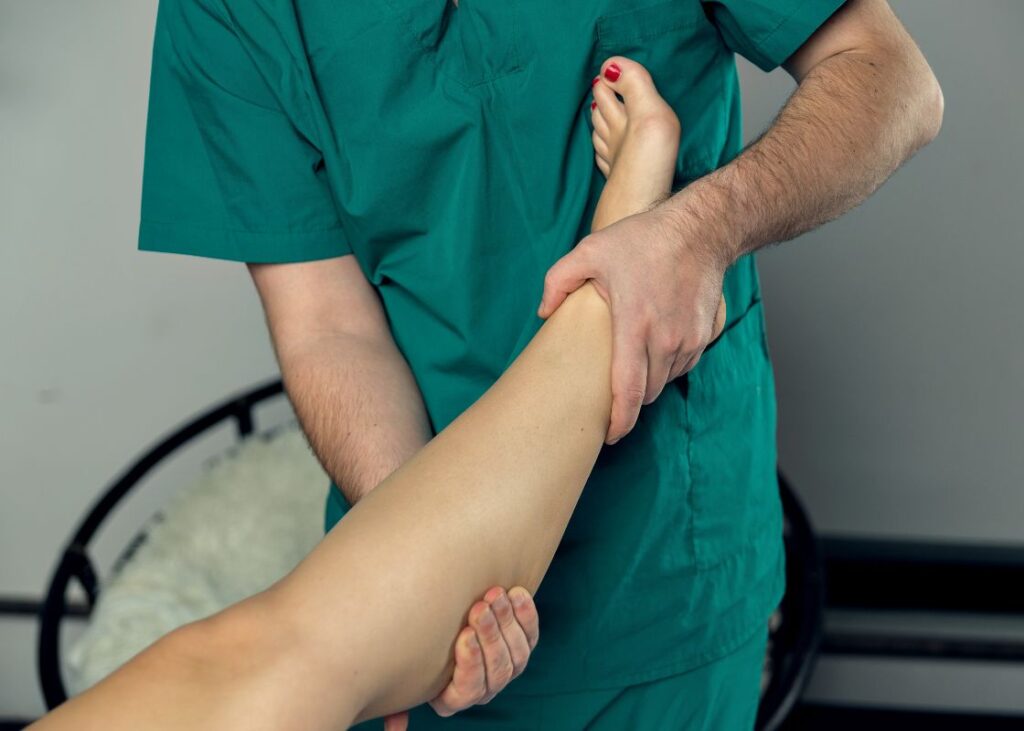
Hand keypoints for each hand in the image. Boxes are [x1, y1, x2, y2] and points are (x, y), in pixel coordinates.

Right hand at [382, 586, 538, 729]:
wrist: (444, 624)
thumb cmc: (415, 652)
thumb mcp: (404, 676)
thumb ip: (399, 700)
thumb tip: (393, 728)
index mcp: (455, 698)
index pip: (470, 689)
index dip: (471, 663)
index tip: (464, 635)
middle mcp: (485, 688)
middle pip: (497, 668)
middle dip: (490, 635)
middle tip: (480, 607)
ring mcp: (506, 668)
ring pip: (517, 652)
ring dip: (507, 621)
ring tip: (495, 595)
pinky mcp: (522, 646)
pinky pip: (531, 635)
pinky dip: (526, 614)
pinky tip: (516, 593)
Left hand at [538, 205, 729, 444]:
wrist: (700, 230)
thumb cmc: (643, 239)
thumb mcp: (590, 251)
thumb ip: (558, 282)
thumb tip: (543, 313)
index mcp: (634, 326)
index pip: (628, 391)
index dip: (619, 421)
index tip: (609, 436)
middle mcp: (665, 340)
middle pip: (646, 393)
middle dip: (630, 400)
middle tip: (613, 394)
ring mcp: (688, 340)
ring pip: (665, 380)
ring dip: (649, 379)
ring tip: (633, 360)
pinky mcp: (704, 336)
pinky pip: (683, 364)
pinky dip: (668, 364)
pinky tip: (655, 343)